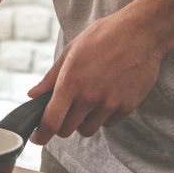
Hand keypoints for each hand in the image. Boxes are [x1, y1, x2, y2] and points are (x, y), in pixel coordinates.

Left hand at [27, 6, 165, 144]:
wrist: (140, 33)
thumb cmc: (103, 37)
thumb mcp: (71, 51)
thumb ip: (51, 77)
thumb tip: (33, 94)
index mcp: (71, 82)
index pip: (51, 121)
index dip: (41, 134)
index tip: (37, 138)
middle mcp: (89, 97)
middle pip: (67, 130)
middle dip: (61, 125)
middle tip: (64, 113)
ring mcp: (110, 104)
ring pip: (88, 129)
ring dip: (82, 122)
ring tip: (86, 103)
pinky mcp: (127, 107)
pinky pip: (108, 123)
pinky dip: (102, 116)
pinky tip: (104, 98)